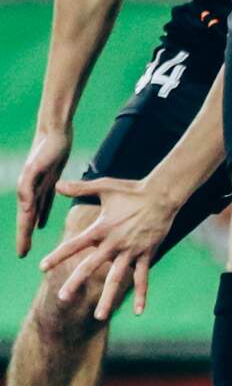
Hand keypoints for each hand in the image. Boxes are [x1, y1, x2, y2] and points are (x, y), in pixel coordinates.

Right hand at [16, 127, 71, 256]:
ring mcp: (40, 185)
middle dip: (24, 236)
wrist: (55, 131)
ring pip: (35, 212)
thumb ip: (27, 187)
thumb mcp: (37, 167)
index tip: (21, 254)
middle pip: (27, 219)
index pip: (25, 220)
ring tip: (29, 240)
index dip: (23, 236)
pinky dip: (43, 213)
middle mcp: (31, 191)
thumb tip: (25, 209)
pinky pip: (45, 201)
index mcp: (27, 191)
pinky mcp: (50, 179)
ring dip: (31, 226)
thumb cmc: (47, 148)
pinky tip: (43, 222)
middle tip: (23, 254)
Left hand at [41, 175, 185, 318]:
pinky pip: (142, 277)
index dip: (58, 255)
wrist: (163, 194)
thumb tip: (57, 185)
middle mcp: (114, 242)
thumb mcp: (104, 186)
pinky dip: (141, 294)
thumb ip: (80, 188)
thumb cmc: (132, 190)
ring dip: (108, 297)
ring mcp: (131, 250)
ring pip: (117, 278)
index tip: (42, 267)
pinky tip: (138, 311)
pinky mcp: (146, 254)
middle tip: (63, 297)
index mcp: (102, 228)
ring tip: (99, 316)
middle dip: (76, 282)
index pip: (75, 244)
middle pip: (92, 266)